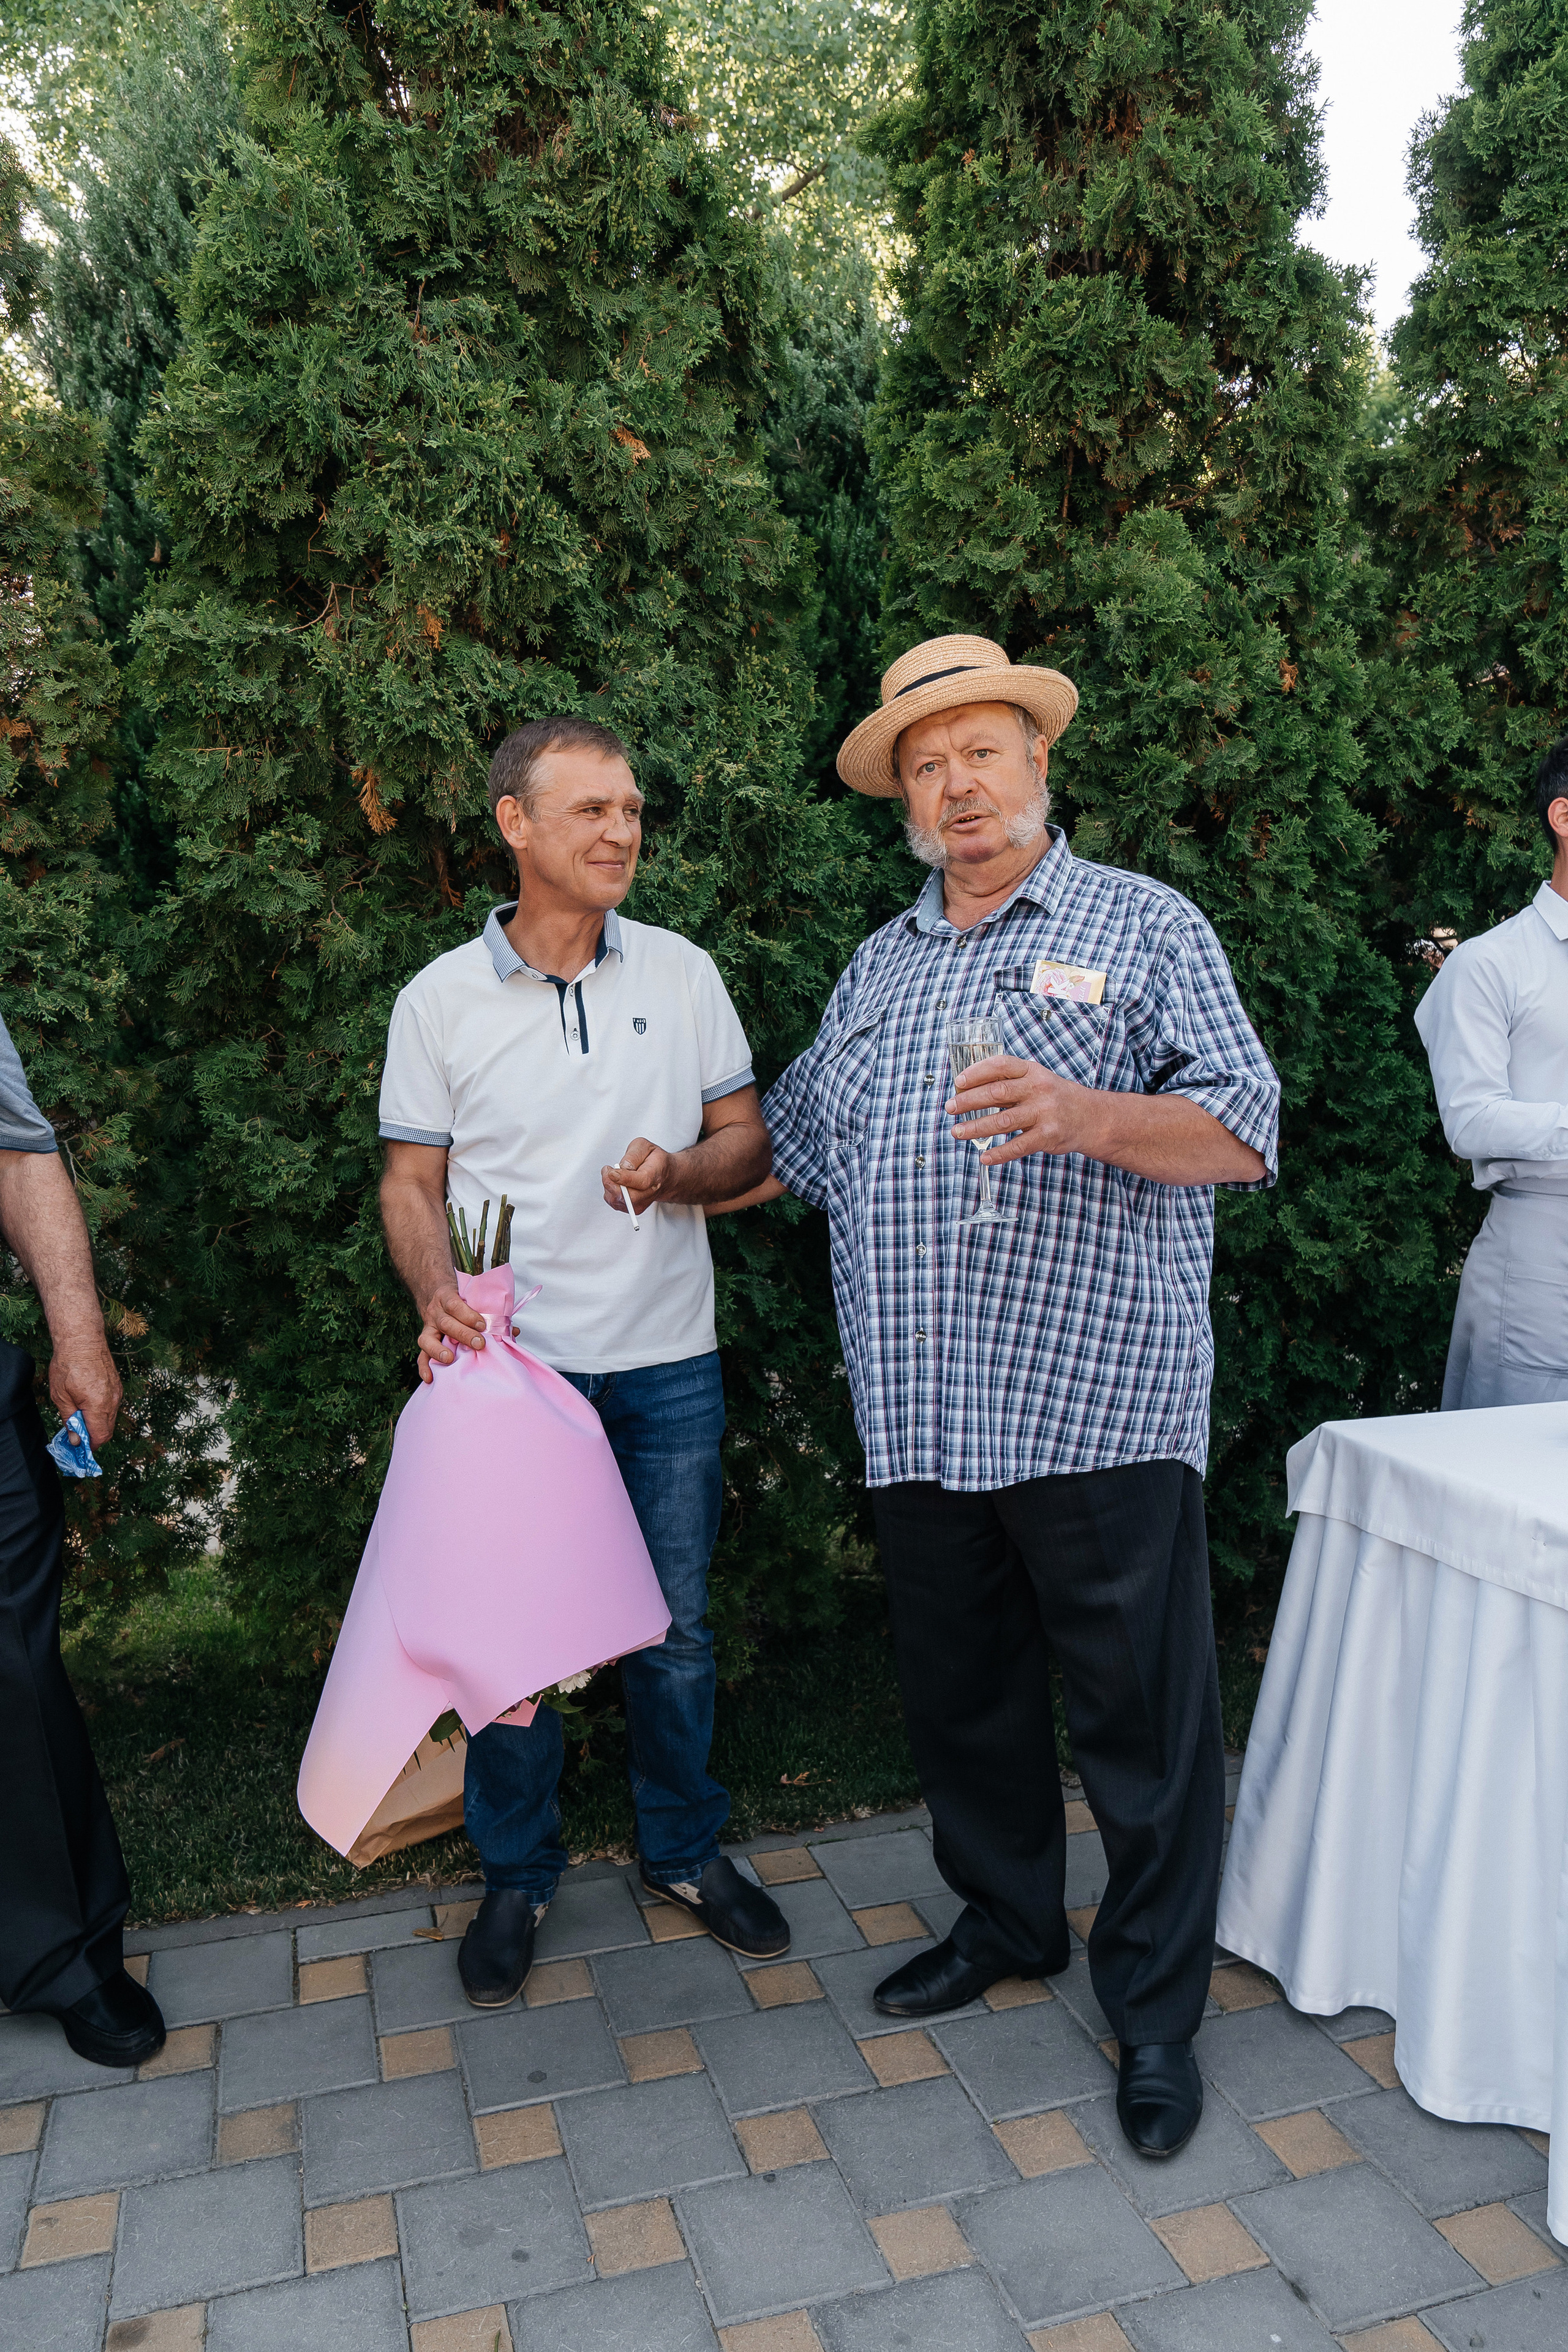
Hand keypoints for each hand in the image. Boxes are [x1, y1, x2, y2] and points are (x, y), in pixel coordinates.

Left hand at [48, 1330, 122, 1451]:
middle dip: (92, 1437)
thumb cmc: (69, 1365)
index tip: (78, 1448)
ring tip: (79, 1418)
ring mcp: (117, 1393)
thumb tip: (75, 1440)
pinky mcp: (117, 1386)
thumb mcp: (60, 1396)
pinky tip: (86, 1405)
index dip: (90, 1446)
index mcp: (98, 1405)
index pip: (100, 1436)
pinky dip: (101, 1412)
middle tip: (76, 1436)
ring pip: (110, 1419)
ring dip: (96, 1424)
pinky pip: (111, 1407)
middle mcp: (112, 1401)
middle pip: (107, 1430)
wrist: (83, 1339)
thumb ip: (69, 1420)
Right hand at [417, 1284, 486, 1383]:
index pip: (455, 1305)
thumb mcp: (471, 1299)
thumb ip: (490, 1313)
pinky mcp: (425, 1342)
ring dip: (439, 1350)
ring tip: (450, 1359)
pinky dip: (424, 1367)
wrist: (435, 1297)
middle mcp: (435, 1313)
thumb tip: (513, 1331)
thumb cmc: (459, 1301)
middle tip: (479, 1344)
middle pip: (446, 1323)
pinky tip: (430, 1377)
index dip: (468, 1315)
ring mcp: (428, 1328)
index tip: (483, 1325)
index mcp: (447, 1298)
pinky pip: (421, 1355)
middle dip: (463, 1334)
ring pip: (428, 1339)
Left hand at [602, 1135, 683, 1215]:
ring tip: (613, 1174)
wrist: (664, 1176)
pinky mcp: (633, 1208)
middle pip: (628, 1197)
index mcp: (655, 1175)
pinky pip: (614, 1203)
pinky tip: (616, 1183)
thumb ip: (633, 1155)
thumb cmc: (654, 1161)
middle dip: (611, 1184)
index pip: (641, 1181)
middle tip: (608, 1171)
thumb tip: (623, 1167)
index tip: (612, 1172)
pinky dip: (610, 1192)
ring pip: (619, 1201)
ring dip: (609, 1187)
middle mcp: (650, 1192)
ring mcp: (642, 1202)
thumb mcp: (644, 1147)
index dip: (624, 1178)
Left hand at [946, 1053, 1097, 1164]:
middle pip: (997, 1093)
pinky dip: (998, 1154)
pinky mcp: (1048, 1136)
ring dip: (976, 1128)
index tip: (958, 1082)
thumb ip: (1008, 1084)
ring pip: (1003, 1121)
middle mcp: (1038, 1089)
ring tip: (957, 1132)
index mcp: (1032, 1071)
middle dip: (969, 1101)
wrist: (1091, 1118)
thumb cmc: (1055, 1098)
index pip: (1001, 1066)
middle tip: (950, 1108)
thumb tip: (967, 1091)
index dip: (977, 1072)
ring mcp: (1044, 1113)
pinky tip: (984, 1158)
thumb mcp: (1036, 1081)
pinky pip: (1018, 1146)